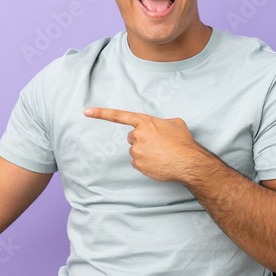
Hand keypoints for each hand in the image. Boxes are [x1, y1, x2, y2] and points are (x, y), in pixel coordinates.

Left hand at [84, 107, 208, 182]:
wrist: (189, 163)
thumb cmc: (184, 142)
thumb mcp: (174, 123)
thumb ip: (161, 122)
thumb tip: (159, 127)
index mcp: (145, 122)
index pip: (119, 116)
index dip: (101, 113)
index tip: (86, 111)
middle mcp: (138, 135)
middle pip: (132, 136)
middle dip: (142, 139)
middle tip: (157, 144)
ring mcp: (137, 151)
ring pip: (135, 150)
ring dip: (145, 151)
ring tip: (161, 154)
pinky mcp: (138, 164)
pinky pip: (138, 162)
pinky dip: (146, 162)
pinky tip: (158, 162)